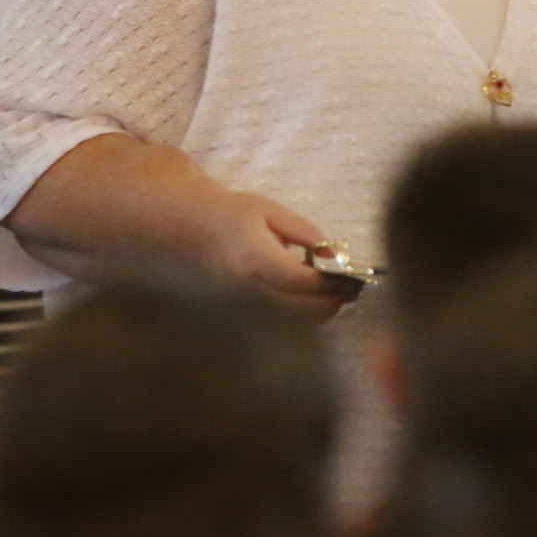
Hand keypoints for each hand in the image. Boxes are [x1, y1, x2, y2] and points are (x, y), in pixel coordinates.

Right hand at [203, 189, 354, 317]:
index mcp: (254, 260)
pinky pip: (277, 325)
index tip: (354, 278)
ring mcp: (240, 309)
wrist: (182, 231)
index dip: (334, 283)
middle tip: (352, 290)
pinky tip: (310, 300)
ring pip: (292, 324)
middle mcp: (246, 291)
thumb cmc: (228, 215)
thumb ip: (303, 232)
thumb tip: (334, 255)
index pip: (304, 281)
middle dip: (333, 303)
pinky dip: (300, 317)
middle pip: (302, 312)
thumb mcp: (268, 211)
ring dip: (320, 313)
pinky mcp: (237, 318)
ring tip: (335, 295)